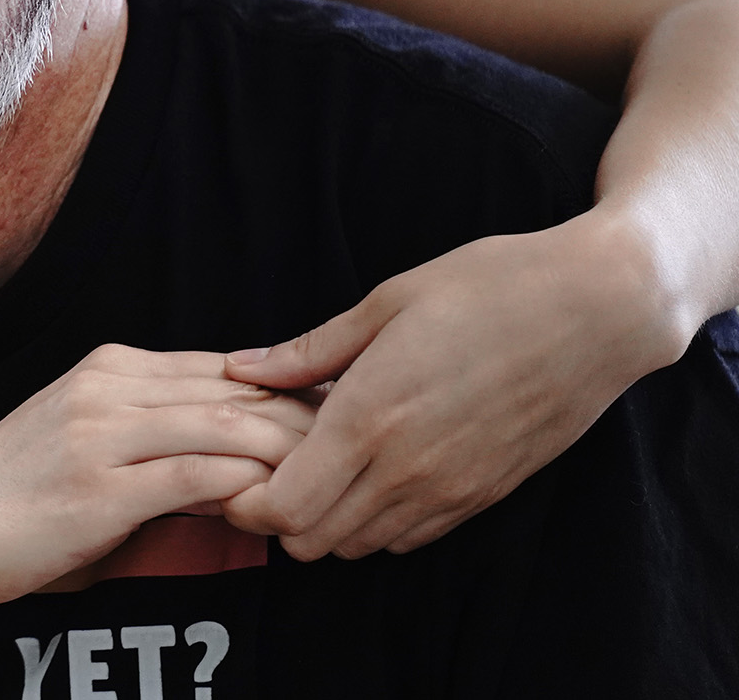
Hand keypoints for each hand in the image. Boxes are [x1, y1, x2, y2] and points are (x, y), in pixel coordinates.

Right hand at [0, 345, 316, 607]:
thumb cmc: (11, 495)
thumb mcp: (88, 448)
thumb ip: (158, 445)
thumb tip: (239, 468)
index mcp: (111, 369)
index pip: (225, 368)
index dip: (289, 391)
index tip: (342, 416)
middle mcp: (109, 386)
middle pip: (238, 391)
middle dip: (307, 419)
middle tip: (366, 446)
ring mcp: (103, 432)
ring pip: (228, 426)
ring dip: (291, 456)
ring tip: (337, 483)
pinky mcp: (100, 486)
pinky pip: (198, 477)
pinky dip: (248, 491)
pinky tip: (280, 511)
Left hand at [221, 212, 682, 559]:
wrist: (596, 310)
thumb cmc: (488, 288)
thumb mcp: (386, 302)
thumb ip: (309, 350)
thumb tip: (241, 369)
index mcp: (370, 418)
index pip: (285, 508)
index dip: (247, 501)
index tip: (236, 467)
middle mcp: (407, 468)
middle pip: (314, 540)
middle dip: (277, 516)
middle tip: (267, 465)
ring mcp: (451, 489)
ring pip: (362, 545)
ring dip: (328, 519)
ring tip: (318, 465)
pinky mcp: (485, 496)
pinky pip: (412, 537)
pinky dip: (377, 520)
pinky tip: (371, 471)